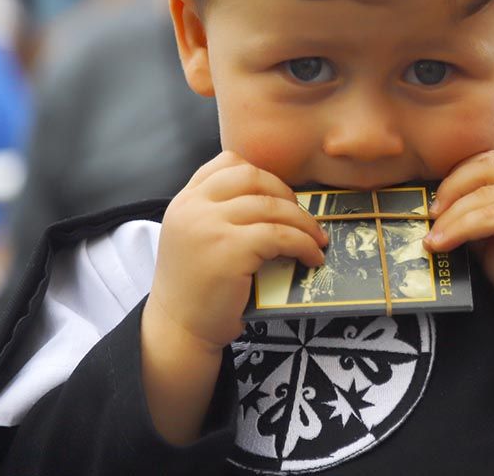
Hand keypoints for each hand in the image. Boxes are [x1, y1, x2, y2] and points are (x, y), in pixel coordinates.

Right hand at [146, 151, 327, 351]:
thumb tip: (276, 199)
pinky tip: (310, 258)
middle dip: (286, 194)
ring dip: (304, 223)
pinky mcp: (230, 249)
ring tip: (316, 241)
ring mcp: (209, 225)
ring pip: (272, 207)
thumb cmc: (195, 288)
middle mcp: (193, 207)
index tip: (279, 196)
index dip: (261, 175)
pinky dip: (303, 245)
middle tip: (303, 218)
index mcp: (185, 200)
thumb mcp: (195, 236)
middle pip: (253, 177)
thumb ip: (218, 211)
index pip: (227, 162)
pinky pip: (280, 236)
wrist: (177, 330)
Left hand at [425, 151, 493, 336]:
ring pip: (485, 194)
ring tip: (432, 239)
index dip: (454, 178)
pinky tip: (444, 244)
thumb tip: (435, 219)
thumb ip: (475, 225)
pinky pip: (493, 216)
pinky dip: (462, 227)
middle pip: (485, 166)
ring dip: (451, 216)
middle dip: (449, 189)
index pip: (486, 163)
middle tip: (427, 217)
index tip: (431, 205)